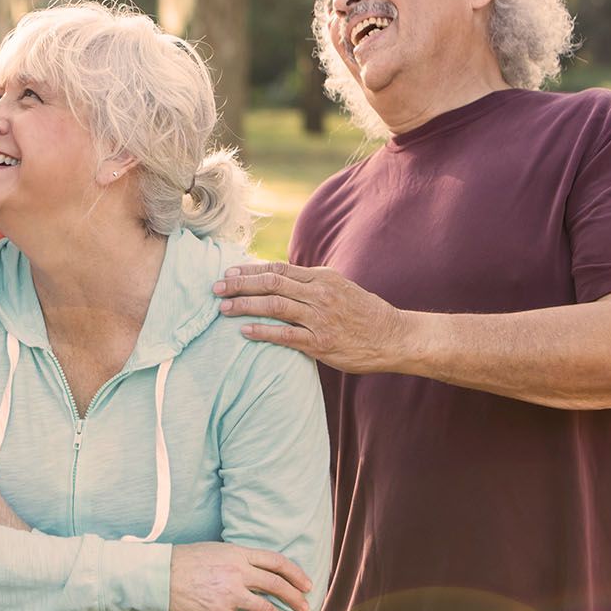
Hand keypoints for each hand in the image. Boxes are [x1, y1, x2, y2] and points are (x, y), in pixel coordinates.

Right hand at [168, 542, 312, 610]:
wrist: (160, 573)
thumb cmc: (186, 559)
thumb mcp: (217, 549)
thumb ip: (239, 557)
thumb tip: (257, 567)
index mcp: (238, 554)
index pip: (276, 562)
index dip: (296, 574)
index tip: (306, 584)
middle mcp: (238, 572)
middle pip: (276, 585)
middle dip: (295, 597)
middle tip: (305, 607)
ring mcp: (228, 593)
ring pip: (265, 608)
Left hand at [214, 261, 415, 374]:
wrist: (395, 337)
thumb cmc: (364, 313)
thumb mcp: (339, 288)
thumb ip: (310, 283)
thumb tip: (277, 279)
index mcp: (322, 277)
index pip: (277, 268)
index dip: (249, 270)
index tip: (228, 271)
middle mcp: (320, 294)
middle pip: (271, 283)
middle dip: (239, 285)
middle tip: (216, 288)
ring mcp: (320, 318)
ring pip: (274, 305)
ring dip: (244, 306)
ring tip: (223, 309)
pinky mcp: (321, 342)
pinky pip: (286, 335)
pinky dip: (262, 332)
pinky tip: (244, 331)